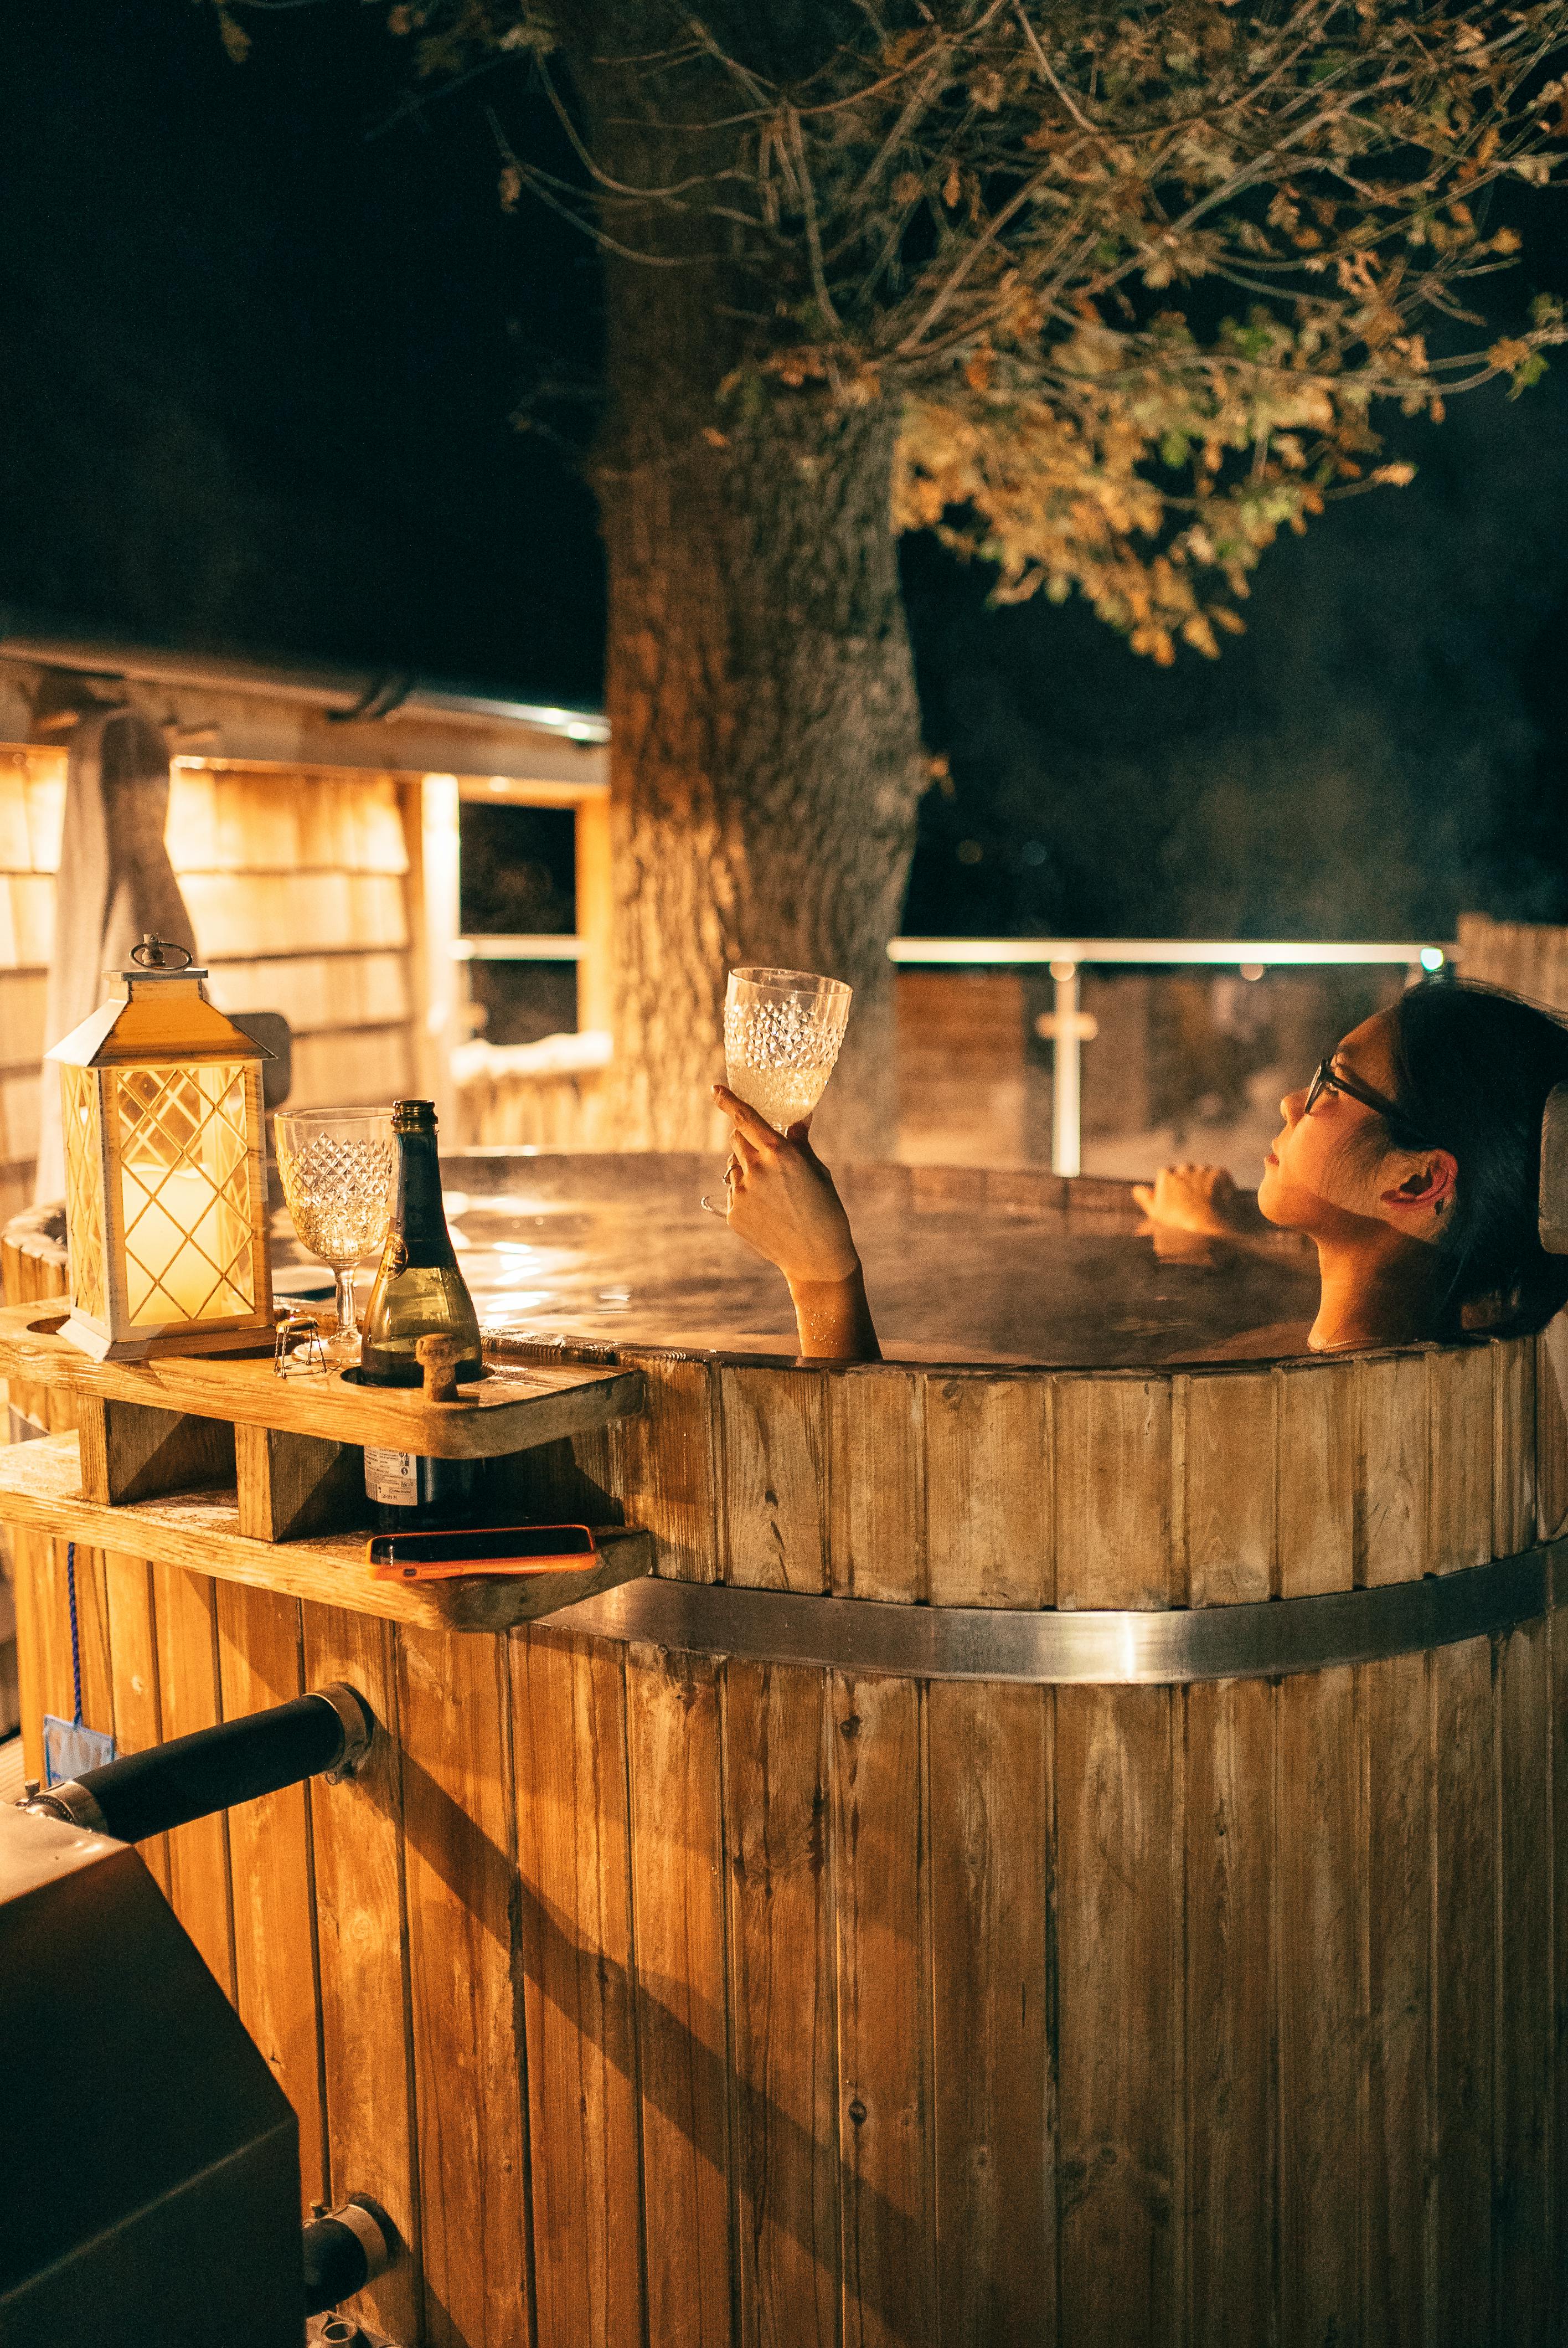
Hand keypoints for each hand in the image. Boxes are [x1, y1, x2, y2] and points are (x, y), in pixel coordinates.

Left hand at [711, 1084, 859, 1284]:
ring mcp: (741, 1193)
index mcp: (780, 1153)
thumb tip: (798, 1119)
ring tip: (775, 1193)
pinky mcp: (733, 1214)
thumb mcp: (817, 1171)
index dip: (727, 1101)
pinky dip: (746, 1194)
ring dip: (747, 1169)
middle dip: (746, 1139)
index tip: (715, 1089)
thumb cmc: (825, 1210)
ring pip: (734, 1167)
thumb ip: (800, 1143)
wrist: (816, 1258)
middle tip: (767, 1155)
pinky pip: (734, 1192)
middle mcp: (756, 1169)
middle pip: (736, 1139)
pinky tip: (769, 1211)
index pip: (745, 1118)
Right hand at [1131, 1162, 1239, 1238]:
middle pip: (1185, 1170)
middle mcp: (1183, 1168)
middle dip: (1189, 1181)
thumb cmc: (1179, 1223)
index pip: (1167, 1173)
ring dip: (1205, 1181)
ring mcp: (1202, 1170)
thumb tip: (1137, 1189)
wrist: (1207, 1227)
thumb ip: (1146, 1198)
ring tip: (1208, 1200)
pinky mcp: (1219, 1173)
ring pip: (1203, 1171)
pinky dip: (1221, 1183)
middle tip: (1194, 1201)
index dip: (1173, 1186)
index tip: (1178, 1199)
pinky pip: (1220, 1174)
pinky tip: (1220, 1196)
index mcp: (1166, 1175)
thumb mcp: (1157, 1213)